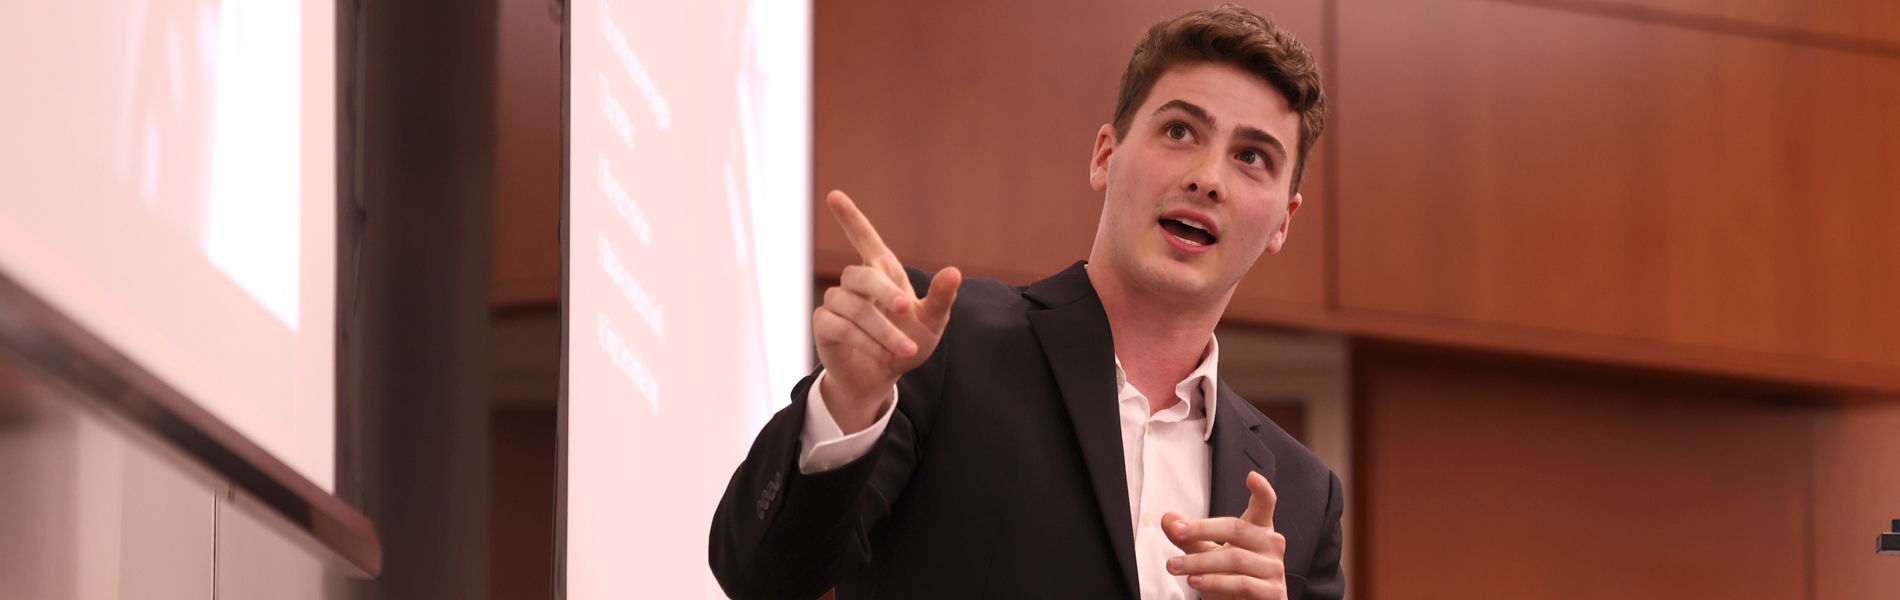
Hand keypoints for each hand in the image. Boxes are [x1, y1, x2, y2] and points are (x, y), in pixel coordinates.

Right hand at [812, 191, 961, 433]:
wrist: (883, 378)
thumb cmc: (907, 341)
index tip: (834, 195)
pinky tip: (884, 355)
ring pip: (854, 306)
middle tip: (906, 310)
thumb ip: (942, 297)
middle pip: (861, 274)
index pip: (863, 239)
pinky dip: (865, 341)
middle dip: (885, 292)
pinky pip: (841, 327)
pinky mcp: (825, 326)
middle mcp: (855, 284)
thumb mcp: (932, 322)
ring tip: (904, 351)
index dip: (850, 218)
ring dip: (882, 330)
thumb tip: (954, 272)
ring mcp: (836, 303)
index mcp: (881, 273)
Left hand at [1161, 472, 1286, 599]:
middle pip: (1236, 528)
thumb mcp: (1207, 554)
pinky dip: (1215, 582)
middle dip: (1202, 529)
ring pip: (1234, 558)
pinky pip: (1241, 583)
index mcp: (1259, 530)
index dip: (1262, 490)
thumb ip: (1189, 537)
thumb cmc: (1232, 578)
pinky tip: (1196, 581)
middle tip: (1176, 532)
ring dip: (1199, 562)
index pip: (1265, 505)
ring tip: (1176, 566)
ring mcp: (1274, 569)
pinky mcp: (1273, 592)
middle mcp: (1271, 545)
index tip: (1251, 476)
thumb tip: (1168, 519)